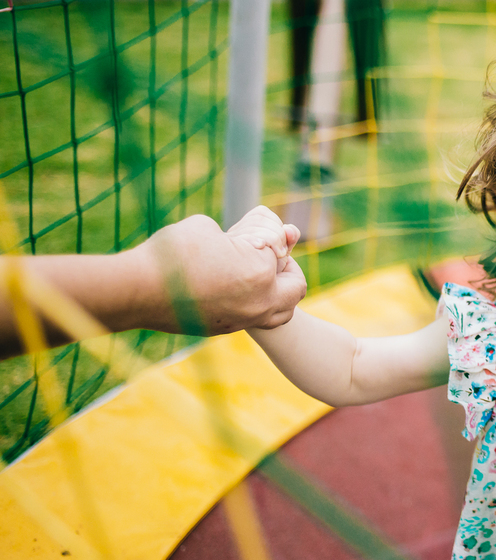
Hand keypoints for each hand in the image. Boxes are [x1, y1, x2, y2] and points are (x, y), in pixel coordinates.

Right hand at [144, 207, 305, 334]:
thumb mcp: (208, 229)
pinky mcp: (223, 330)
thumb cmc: (171, 253)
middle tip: (271, 256)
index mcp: (260, 272)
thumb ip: (237, 235)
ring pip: (280, 314)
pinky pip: (254, 320)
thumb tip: (245, 241)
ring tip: (260, 277)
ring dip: (278, 294)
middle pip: (296, 289)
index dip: (271, 235)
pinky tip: (234, 288)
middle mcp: (259, 302)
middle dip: (288, 269)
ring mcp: (242, 320)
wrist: (135, 291)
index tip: (257, 230)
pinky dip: (253, 305)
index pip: (281, 249)